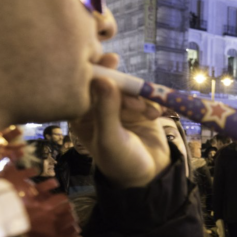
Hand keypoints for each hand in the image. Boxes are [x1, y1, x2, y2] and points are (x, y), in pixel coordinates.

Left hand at [71, 54, 169, 188]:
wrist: (149, 176)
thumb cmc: (120, 162)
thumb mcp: (110, 138)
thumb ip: (106, 110)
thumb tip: (102, 79)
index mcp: (82, 115)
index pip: (84, 87)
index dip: (96, 71)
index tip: (110, 60)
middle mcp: (99, 109)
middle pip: (108, 83)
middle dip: (123, 86)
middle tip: (133, 88)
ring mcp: (120, 108)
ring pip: (128, 89)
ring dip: (139, 97)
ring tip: (145, 112)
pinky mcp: (140, 110)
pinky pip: (145, 96)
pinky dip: (151, 103)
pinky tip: (154, 116)